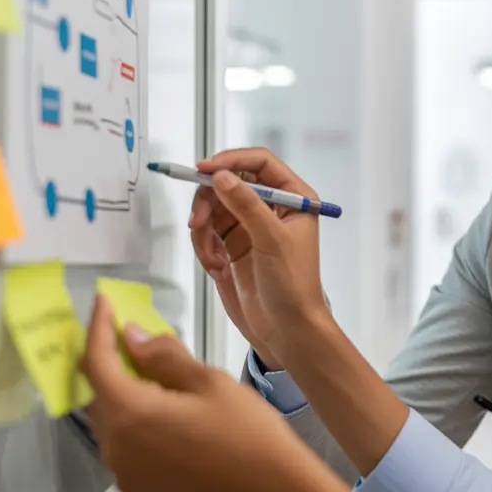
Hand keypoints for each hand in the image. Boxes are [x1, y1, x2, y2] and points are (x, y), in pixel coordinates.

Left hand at [80, 295, 326, 491]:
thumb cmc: (248, 431)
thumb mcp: (208, 381)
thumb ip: (162, 355)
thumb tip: (132, 337)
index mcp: (130, 415)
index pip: (96, 362)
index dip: (97, 328)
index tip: (102, 302)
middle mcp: (116, 450)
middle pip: (99, 397)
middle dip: (113, 366)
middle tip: (138, 343)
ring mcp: (126, 479)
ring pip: (112, 427)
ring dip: (126, 401)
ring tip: (159, 385)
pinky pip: (128, 455)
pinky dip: (138, 432)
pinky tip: (169, 425)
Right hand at [188, 148, 332, 366]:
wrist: (286, 330)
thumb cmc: (293, 285)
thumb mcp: (272, 240)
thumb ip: (246, 205)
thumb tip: (221, 176)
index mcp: (293, 198)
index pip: (259, 162)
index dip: (230, 160)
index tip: (204, 170)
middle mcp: (270, 208)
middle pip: (228, 182)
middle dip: (209, 200)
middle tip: (198, 222)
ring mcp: (249, 228)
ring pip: (212, 208)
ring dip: (203, 228)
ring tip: (211, 255)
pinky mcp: (232, 248)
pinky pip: (206, 234)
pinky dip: (204, 248)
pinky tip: (216, 267)